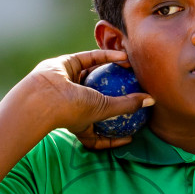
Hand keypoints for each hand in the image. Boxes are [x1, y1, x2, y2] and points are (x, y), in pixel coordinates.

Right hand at [13, 48, 153, 151]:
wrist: (43, 96)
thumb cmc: (71, 110)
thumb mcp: (104, 110)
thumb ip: (127, 106)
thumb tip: (151, 101)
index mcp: (80, 123)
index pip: (99, 135)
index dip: (114, 137)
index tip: (131, 134)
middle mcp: (75, 103)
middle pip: (100, 99)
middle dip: (116, 95)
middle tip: (136, 91)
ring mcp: (71, 83)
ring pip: (96, 76)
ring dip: (114, 72)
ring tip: (133, 68)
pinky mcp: (67, 65)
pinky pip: (91, 59)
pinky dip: (107, 57)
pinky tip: (124, 56)